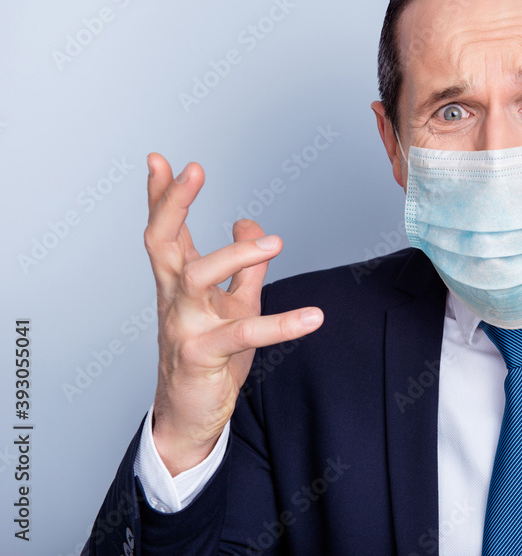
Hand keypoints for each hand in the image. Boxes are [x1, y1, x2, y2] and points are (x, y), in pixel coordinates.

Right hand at [144, 153, 323, 474]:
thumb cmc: (209, 353)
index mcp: (178, 281)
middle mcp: (174, 298)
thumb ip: (245, 265)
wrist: (191, 413)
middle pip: (161, 240)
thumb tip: (250, 222)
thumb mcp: (233, 302)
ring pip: (197, 277)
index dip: (162, 195)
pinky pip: (244, 333)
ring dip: (236, 255)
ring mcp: (184, 325)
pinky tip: (314, 317)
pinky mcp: (203, 354)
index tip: (159, 158)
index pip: (165, 230)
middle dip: (173, 202)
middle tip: (193, 170)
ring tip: (276, 242)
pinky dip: (282, 325)